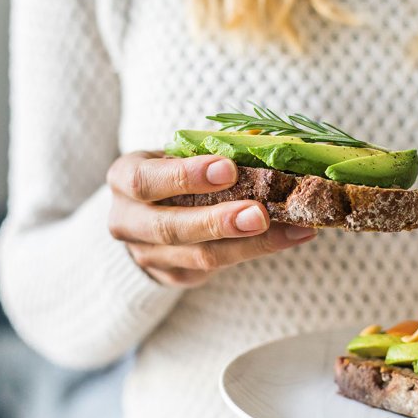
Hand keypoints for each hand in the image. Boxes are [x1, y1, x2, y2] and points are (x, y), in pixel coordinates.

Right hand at [106, 151, 317, 287]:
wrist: (147, 214)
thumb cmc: (172, 173)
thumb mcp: (180, 153)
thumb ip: (214, 148)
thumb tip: (263, 141)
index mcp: (124, 179)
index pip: (146, 180)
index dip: (185, 177)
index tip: (229, 169)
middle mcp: (127, 221)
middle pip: (170, 228)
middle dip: (219, 222)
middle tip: (260, 214)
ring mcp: (147, 255)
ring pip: (200, 256)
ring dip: (251, 244)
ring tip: (293, 229)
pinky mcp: (173, 276)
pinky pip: (217, 269)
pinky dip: (257, 252)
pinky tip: (291, 236)